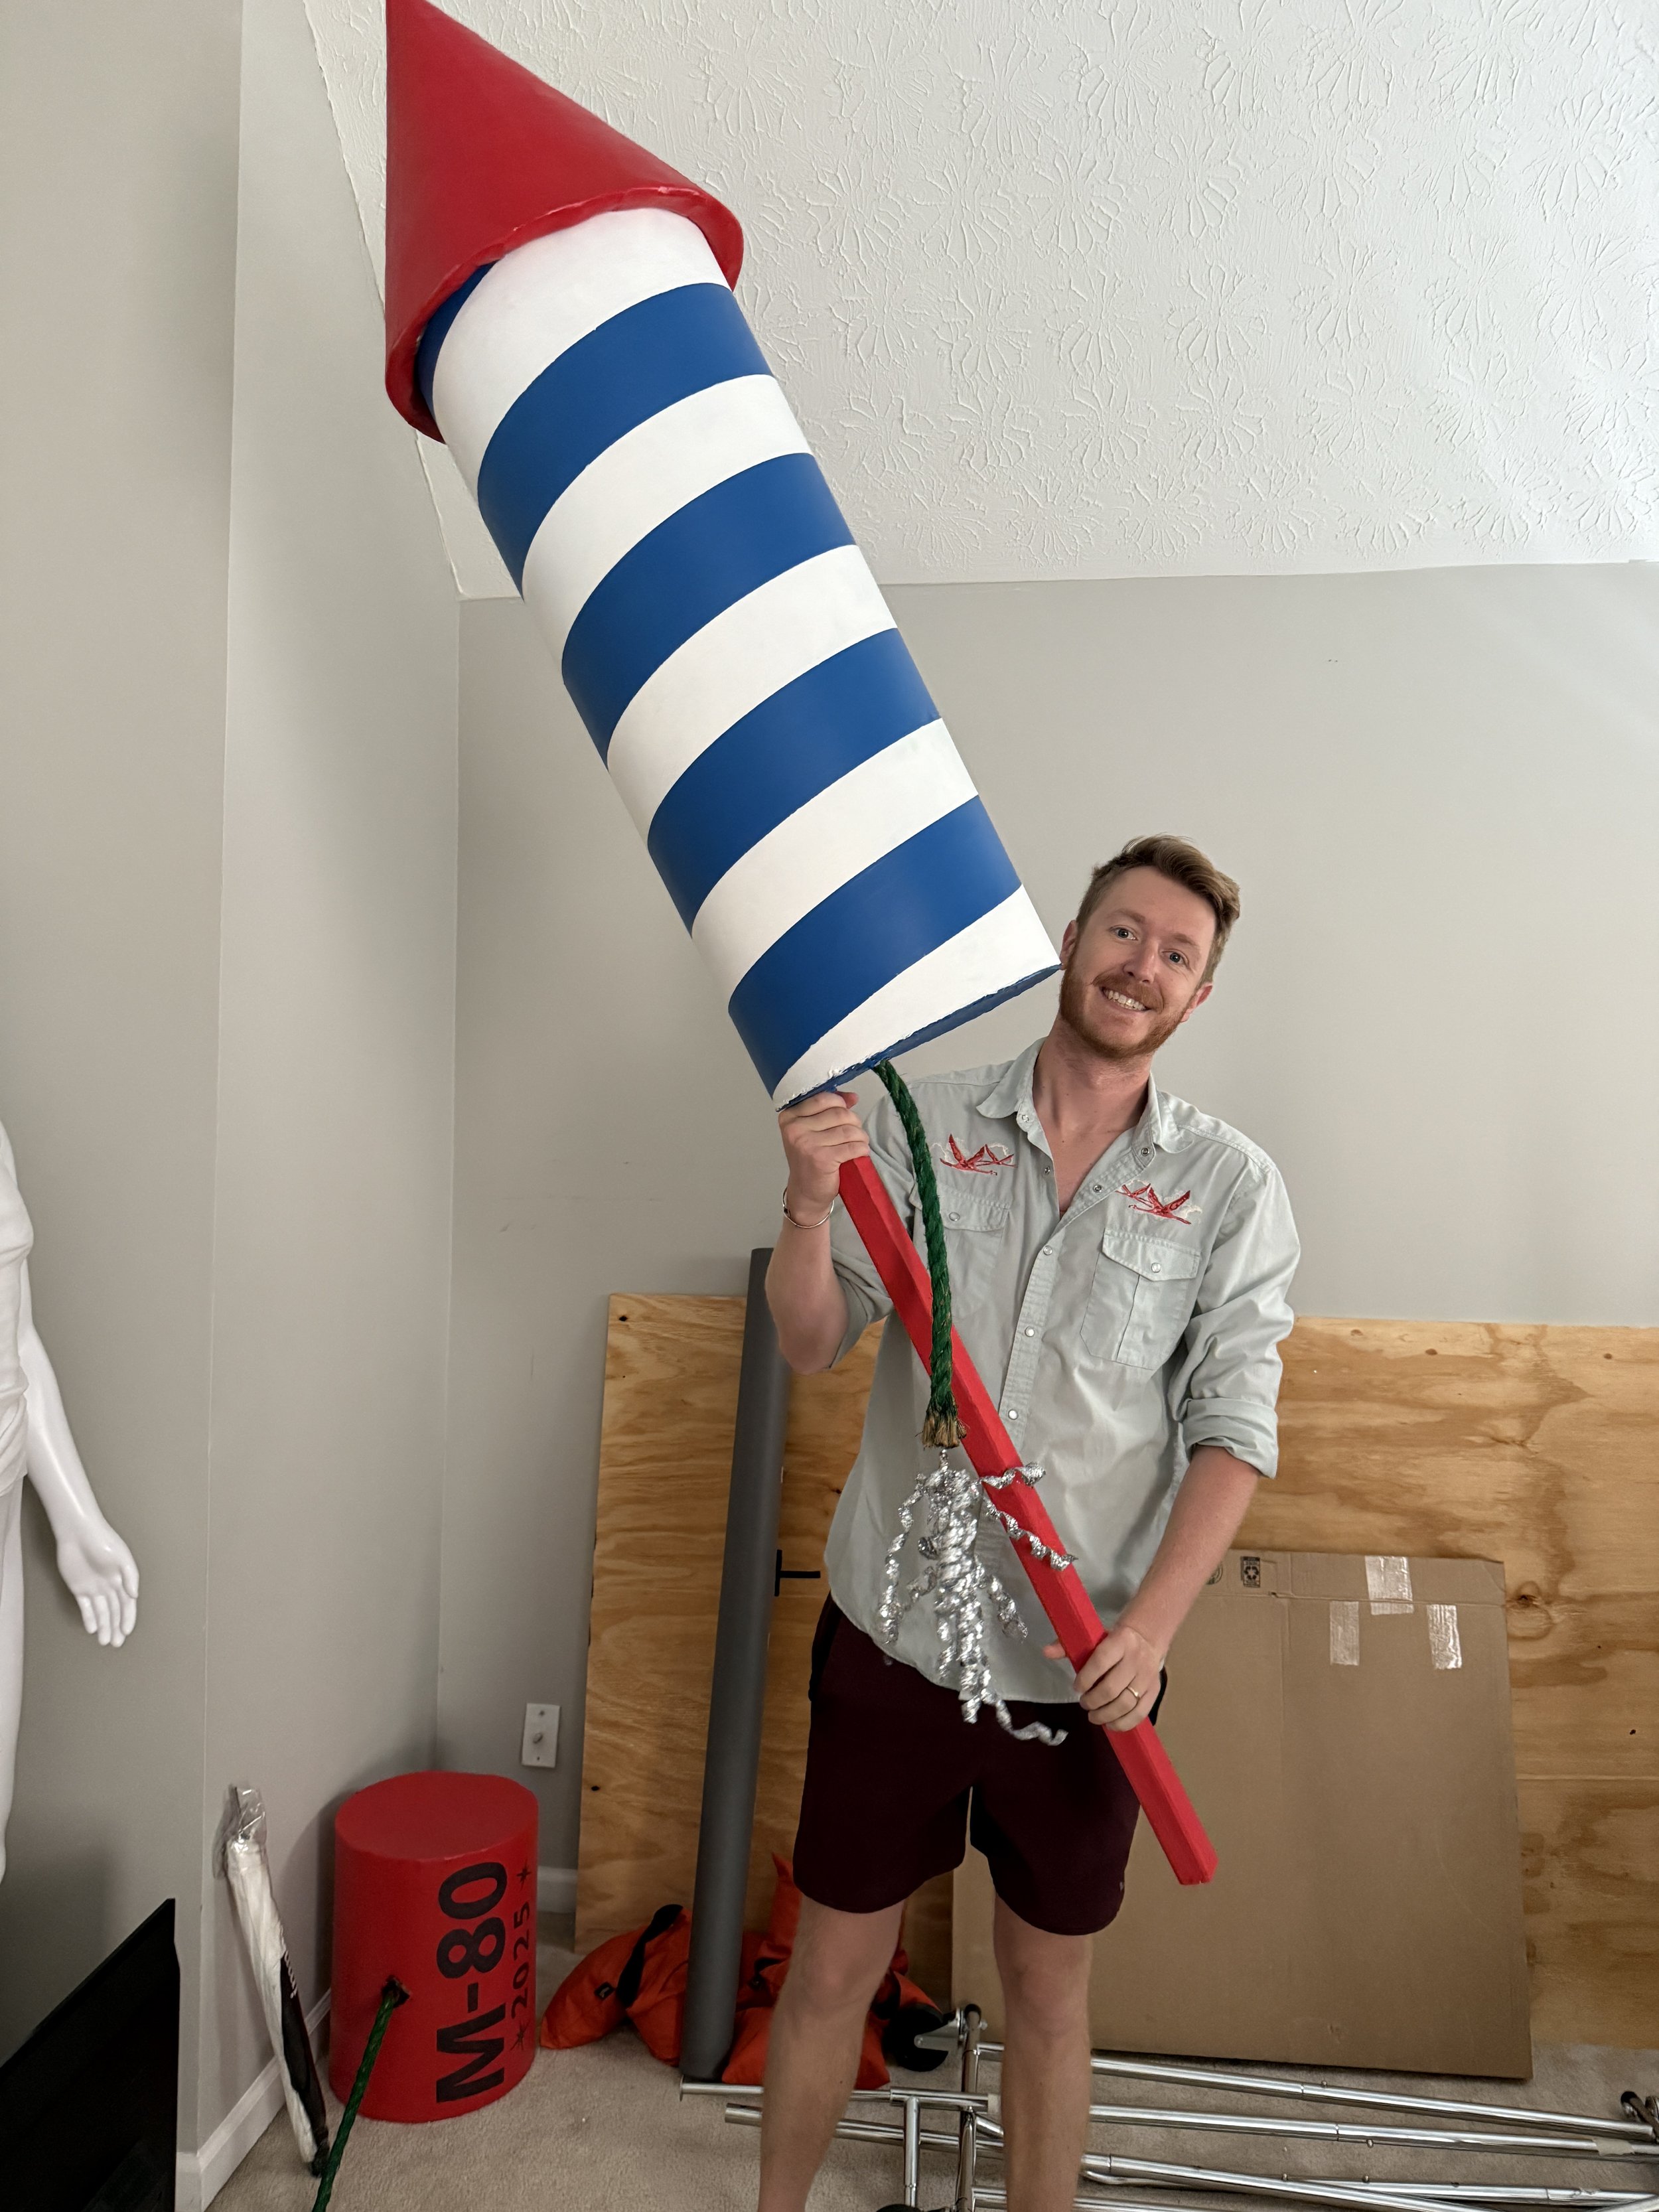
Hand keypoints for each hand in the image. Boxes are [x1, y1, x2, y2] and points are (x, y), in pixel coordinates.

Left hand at [55, 1517, 139, 1647]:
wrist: (78, 1532)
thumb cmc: (103, 1541)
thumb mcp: (121, 1557)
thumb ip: (130, 1576)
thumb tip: (135, 1596)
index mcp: (122, 1579)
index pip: (127, 1603)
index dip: (128, 1617)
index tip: (126, 1631)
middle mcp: (110, 1585)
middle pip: (114, 1611)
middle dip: (116, 1627)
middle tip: (116, 1643)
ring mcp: (94, 1587)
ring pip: (101, 1612)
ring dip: (103, 1626)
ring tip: (104, 1641)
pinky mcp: (79, 1588)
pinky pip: (85, 1607)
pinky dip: (89, 1618)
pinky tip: (91, 1629)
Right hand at [778, 1089, 868, 1218]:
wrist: (805, 1192)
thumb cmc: (810, 1159)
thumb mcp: (813, 1130)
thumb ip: (829, 1110)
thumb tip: (853, 1097)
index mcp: (789, 1117)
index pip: (823, 1099)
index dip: (841, 1103)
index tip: (847, 1111)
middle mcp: (795, 1128)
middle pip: (839, 1113)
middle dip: (854, 1122)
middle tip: (854, 1133)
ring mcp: (807, 1144)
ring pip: (848, 1129)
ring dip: (860, 1137)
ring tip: (859, 1144)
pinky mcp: (822, 1159)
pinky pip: (852, 1146)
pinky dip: (861, 1149)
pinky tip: (860, 1153)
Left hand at [1045, 1622, 1163, 1732]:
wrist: (1147, 1639)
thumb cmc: (1113, 1641)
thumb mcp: (1093, 1637)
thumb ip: (1068, 1645)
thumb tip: (1046, 1652)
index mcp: (1120, 1641)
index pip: (1101, 1661)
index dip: (1086, 1678)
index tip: (1076, 1687)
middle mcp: (1136, 1659)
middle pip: (1112, 1688)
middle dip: (1093, 1701)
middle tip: (1083, 1703)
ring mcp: (1147, 1677)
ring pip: (1126, 1703)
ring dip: (1105, 1715)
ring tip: (1093, 1716)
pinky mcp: (1155, 1691)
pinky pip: (1140, 1713)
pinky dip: (1123, 1723)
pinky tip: (1110, 1724)